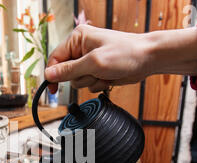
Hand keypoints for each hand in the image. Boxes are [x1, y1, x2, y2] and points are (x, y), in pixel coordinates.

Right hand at [45, 24, 196, 92]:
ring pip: (78, 81)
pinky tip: (109, 78)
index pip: (55, 58)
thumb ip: (69, 70)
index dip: (53, 74)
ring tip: (104, 74)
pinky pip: (89, 85)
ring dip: (91, 82)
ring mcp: (90, 60)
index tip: (52, 89)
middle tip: (95, 72)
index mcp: (77, 39)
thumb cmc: (126, 53)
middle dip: (81, 77)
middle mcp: (82, 48)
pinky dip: (98, 85)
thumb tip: (49, 75)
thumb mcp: (93, 63)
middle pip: (66, 73)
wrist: (148, 59)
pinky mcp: (98, 70)